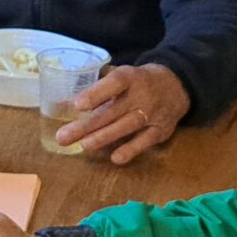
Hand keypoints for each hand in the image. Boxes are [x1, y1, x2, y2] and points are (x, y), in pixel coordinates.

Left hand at [55, 63, 189, 164]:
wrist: (177, 85)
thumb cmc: (137, 82)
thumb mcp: (119, 78)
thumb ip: (93, 91)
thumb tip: (59, 105)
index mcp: (130, 77)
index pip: (114, 83)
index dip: (96, 94)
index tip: (77, 105)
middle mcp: (142, 95)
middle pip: (112, 111)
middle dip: (87, 125)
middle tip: (63, 136)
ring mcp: (152, 113)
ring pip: (126, 126)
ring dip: (104, 137)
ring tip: (84, 145)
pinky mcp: (160, 130)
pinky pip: (145, 141)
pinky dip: (131, 150)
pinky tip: (115, 158)